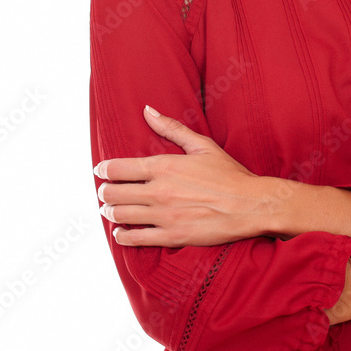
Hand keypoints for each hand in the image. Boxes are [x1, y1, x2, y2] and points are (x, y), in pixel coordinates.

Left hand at [94, 106, 268, 246]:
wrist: (250, 205)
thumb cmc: (229, 174)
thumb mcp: (202, 145)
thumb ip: (171, 128)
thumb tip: (147, 110)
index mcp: (163, 166)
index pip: (117, 168)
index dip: (103, 169)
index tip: (100, 171)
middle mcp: (158, 191)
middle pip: (113, 193)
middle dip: (104, 193)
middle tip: (105, 193)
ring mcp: (163, 215)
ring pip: (120, 216)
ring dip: (110, 213)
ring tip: (110, 211)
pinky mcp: (171, 236)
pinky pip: (135, 239)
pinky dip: (122, 236)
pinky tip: (121, 233)